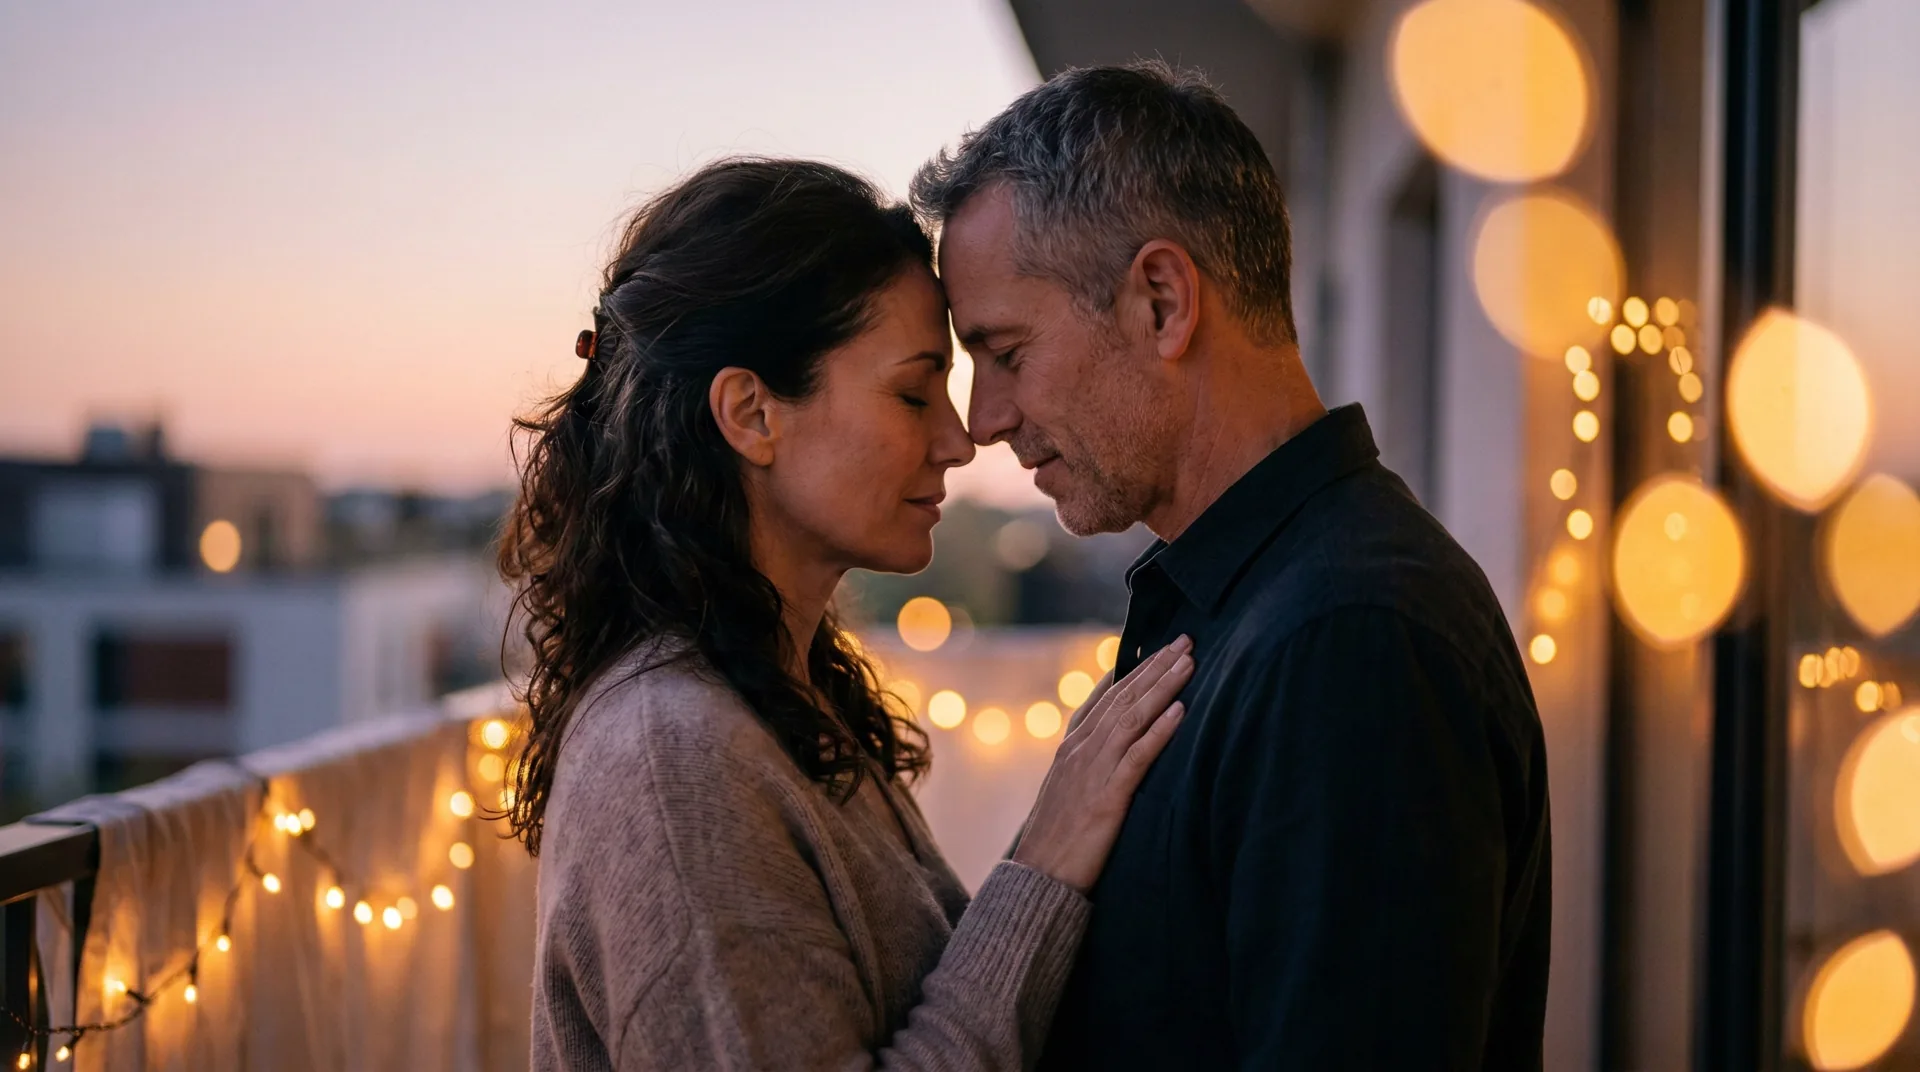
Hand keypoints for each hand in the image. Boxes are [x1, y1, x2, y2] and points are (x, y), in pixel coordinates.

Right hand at [1011, 636, 1193, 892]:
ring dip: (1163, 686)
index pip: (1105, 697)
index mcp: (1071, 747)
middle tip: (1185, 639)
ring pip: (1132, 717)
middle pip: (1123, 697)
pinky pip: (1138, 756)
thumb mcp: (1068, 793)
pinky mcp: (1108, 797)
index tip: (1157, 647)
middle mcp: (1080, 751)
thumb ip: (1088, 765)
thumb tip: (1112, 749)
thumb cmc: (1056, 841)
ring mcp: (1092, 771)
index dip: (1132, 670)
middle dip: (1156, 666)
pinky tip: (1181, 710)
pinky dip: (1160, 730)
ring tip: (1189, 662)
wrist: (1038, 878)